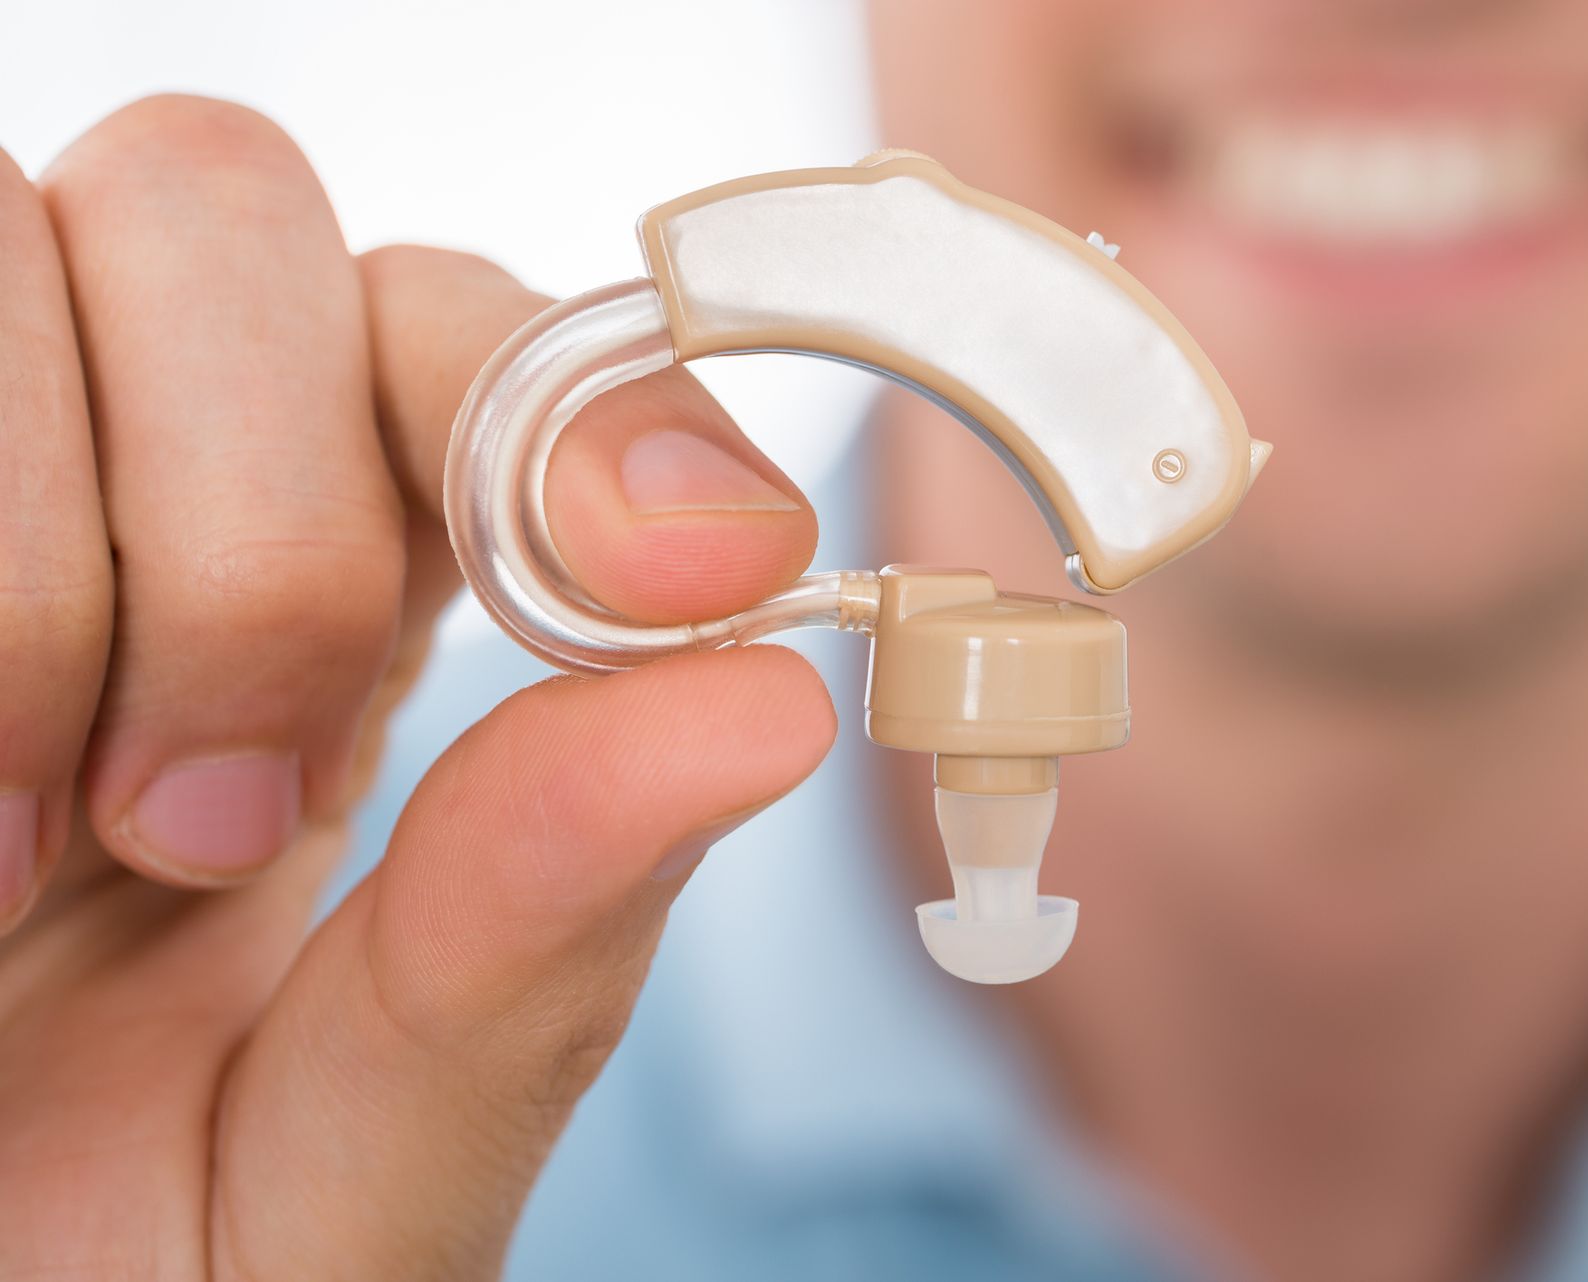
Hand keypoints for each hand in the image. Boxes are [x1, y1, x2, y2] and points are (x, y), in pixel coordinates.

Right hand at [0, 95, 834, 1278]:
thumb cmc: (116, 1258)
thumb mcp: (361, 1154)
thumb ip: (538, 942)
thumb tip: (770, 703)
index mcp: (348, 615)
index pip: (497, 347)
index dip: (591, 408)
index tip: (686, 567)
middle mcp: (150, 496)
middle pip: (240, 214)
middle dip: (255, 523)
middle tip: (206, 829)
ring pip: (23, 238)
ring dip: (39, 569)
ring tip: (18, 852)